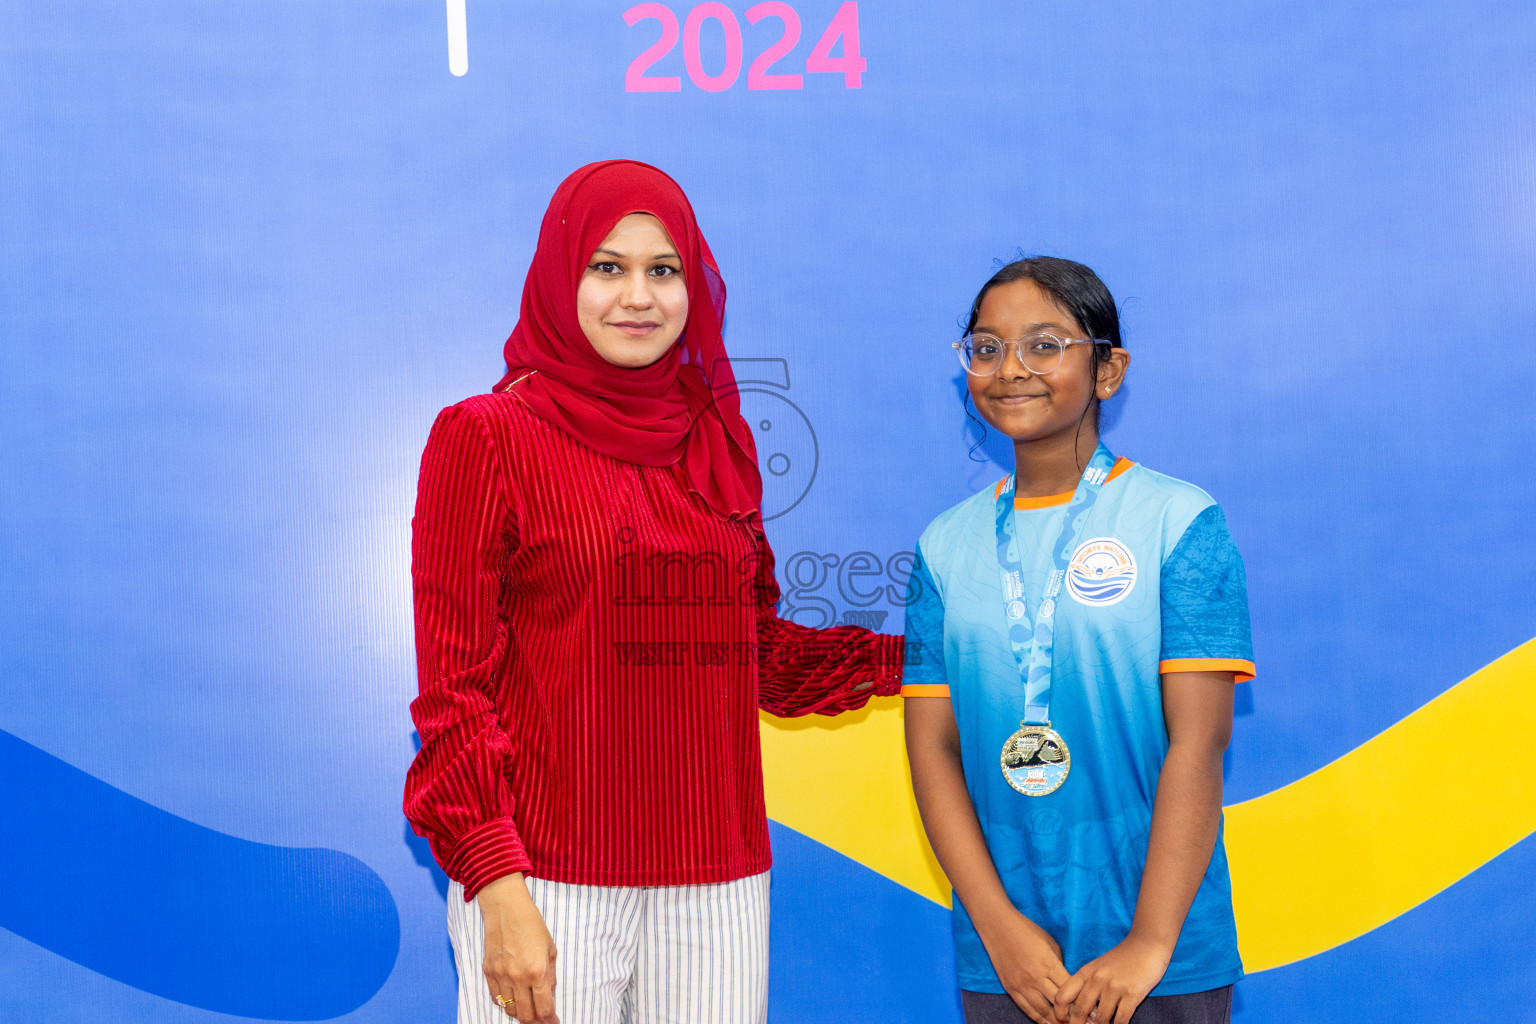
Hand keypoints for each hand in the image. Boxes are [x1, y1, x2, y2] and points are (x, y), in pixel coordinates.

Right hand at [476, 873, 558, 1022]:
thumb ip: (550, 976)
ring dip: (520, 1013)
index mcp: (537, 972)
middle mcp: (518, 978)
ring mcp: (501, 976)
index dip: (550, 1020)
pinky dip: (505, 1003)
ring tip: (528, 1009)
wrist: (506, 908)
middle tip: (542, 1020)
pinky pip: (496, 998)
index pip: (544, 1009)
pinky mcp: (488, 971)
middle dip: (536, 1021)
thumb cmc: (532, 925)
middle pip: (526, 1016)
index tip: (554, 1022)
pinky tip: (513, 999)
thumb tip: (549, 996)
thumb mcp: (551, 949)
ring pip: (509, 1010)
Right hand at [976, 909, 1070, 1023]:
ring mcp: (1022, 985)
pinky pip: (1027, 1009)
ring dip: (1055, 1021)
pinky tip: (1047, 1023)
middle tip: (1080, 1021)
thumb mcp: (1050, 943)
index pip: (1069, 991)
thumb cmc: (1027, 931)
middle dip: (1070, 1016)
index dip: (1080, 1002)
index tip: (1088, 1008)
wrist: (997, 926)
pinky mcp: (1010, 989)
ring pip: (1042, 1011)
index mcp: (1049, 964)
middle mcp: (1036, 978)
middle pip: (1057, 1005)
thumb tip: (1067, 982)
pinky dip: (1038, 1019)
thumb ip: (1059, 964)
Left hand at [1052, 934, 1171, 1023]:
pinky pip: (1121, 1019)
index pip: (1062, 996)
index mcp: (1085, 973)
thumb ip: (1087, 986)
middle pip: (1079, 1011)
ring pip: (1100, 1019)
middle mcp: (1097, 979)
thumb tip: (1079, 1013)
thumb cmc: (1122, 959)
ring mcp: (1114, 987)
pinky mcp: (1132, 993)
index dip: (1059, 1012)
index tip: (1064, 1021)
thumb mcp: (1098, 967)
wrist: (1146, 945)